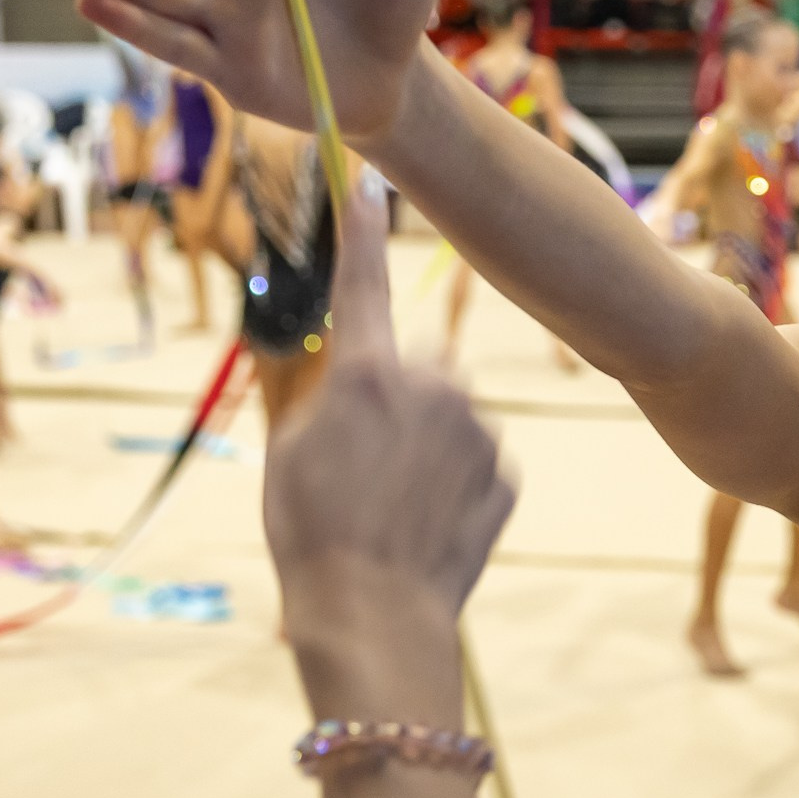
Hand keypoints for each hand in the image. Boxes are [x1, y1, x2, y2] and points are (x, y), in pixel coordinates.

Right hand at [263, 188, 515, 701]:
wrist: (375, 613)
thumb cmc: (311, 532)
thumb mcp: (291, 449)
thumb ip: (334, 395)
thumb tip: (365, 381)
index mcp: (366, 371)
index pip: (363, 282)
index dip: (361, 232)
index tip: (367, 184)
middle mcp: (433, 384)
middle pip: (414, 370)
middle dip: (397, 402)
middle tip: (361, 467)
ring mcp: (478, 429)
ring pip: (450, 418)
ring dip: (429, 446)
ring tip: (393, 507)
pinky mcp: (506, 473)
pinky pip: (476, 463)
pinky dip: (456, 486)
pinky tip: (427, 526)